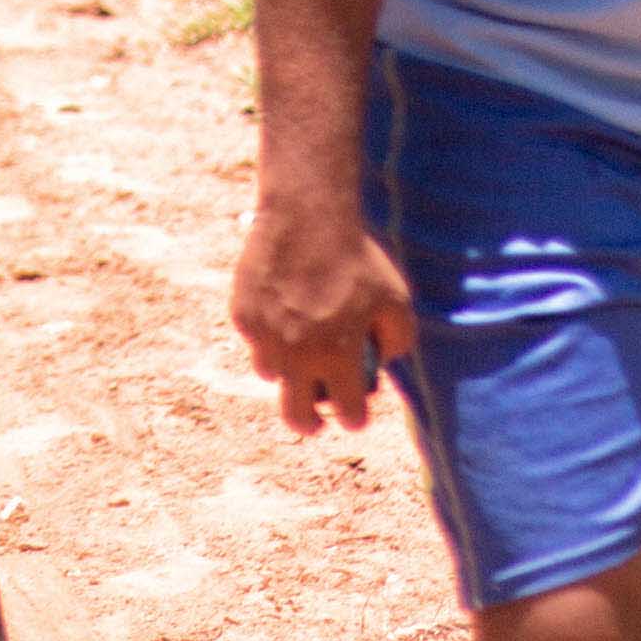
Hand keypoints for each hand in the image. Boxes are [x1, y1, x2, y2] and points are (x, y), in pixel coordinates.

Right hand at [231, 190, 414, 436]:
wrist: (308, 217)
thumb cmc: (357, 259)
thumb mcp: (396, 300)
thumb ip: (396, 340)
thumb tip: (380, 360)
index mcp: (339, 359)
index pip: (348, 414)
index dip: (355, 418)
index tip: (354, 413)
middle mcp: (298, 358)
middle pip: (297, 417)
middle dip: (310, 423)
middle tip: (316, 417)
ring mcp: (266, 339)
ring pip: (272, 375)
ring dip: (287, 369)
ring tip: (299, 345)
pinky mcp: (243, 317)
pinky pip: (255, 340)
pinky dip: (269, 334)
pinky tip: (283, 307)